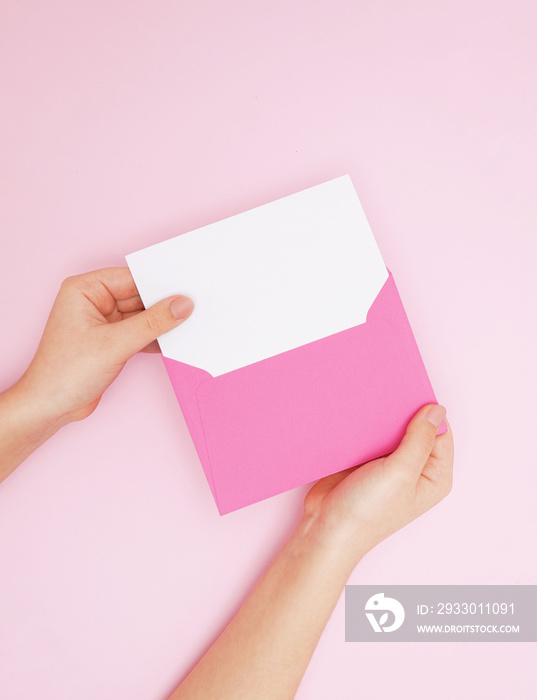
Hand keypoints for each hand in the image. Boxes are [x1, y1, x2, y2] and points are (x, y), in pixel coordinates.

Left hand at [16, 267, 193, 425]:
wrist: (50, 408)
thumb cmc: (64, 373)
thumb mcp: (115, 344)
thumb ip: (152, 323)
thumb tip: (181, 305)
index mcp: (84, 290)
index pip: (131, 278)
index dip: (159, 284)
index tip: (187, 289)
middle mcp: (93, 301)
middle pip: (139, 296)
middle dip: (164, 305)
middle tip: (194, 307)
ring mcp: (102, 322)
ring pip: (142, 315)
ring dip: (161, 324)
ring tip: (188, 325)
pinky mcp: (111, 341)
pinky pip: (140, 332)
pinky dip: (155, 338)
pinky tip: (173, 341)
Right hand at [304, 404, 452, 565]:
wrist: (326, 528)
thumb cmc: (367, 512)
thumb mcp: (400, 473)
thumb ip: (420, 440)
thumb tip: (437, 410)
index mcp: (434, 476)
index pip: (441, 433)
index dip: (427, 413)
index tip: (411, 393)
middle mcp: (416, 470)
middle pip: (418, 429)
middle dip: (405, 413)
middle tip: (390, 394)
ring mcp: (391, 466)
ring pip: (393, 430)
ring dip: (384, 418)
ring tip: (373, 403)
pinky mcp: (367, 462)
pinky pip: (372, 435)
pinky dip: (366, 426)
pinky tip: (358, 416)